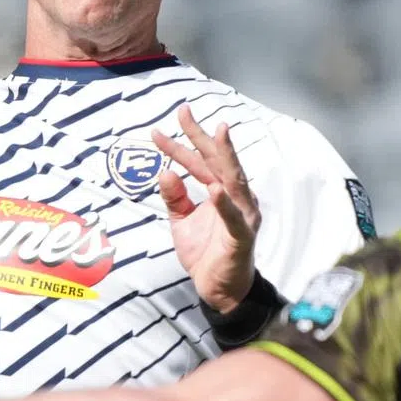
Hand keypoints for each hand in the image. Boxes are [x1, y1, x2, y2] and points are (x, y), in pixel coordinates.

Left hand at [152, 105, 260, 313]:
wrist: (219, 289)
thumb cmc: (206, 251)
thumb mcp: (182, 221)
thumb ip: (175, 197)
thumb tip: (164, 172)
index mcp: (220, 191)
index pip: (198, 163)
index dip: (179, 145)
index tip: (158, 130)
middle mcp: (235, 197)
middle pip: (217, 161)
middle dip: (200, 135)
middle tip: (183, 111)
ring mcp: (242, 214)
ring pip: (232, 180)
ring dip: (224, 156)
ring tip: (215, 133)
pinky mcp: (242, 236)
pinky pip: (234, 218)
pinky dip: (224, 204)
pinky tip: (214, 190)